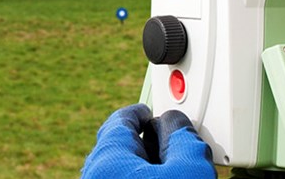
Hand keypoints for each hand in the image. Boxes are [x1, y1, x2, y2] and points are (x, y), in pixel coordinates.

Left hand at [81, 104, 213, 178]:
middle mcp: (95, 177)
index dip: (142, 112)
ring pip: (120, 168)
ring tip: (170, 167)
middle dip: (145, 139)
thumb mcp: (189, 169)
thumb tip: (176, 123)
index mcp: (106, 161)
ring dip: (144, 163)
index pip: (120, 120)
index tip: (152, 112)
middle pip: (118, 145)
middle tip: (167, 140)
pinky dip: (140, 176)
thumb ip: (183, 137)